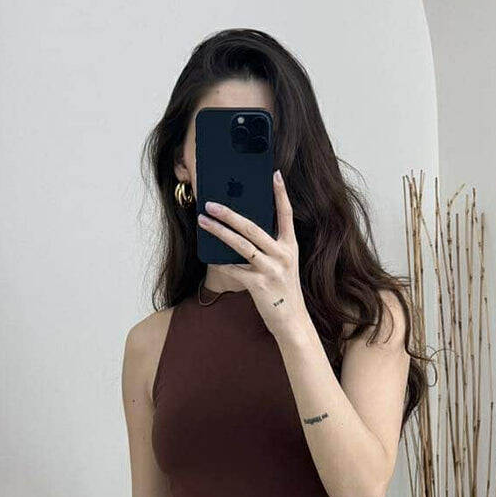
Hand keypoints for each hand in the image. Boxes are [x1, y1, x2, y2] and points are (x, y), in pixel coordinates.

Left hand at [196, 170, 308, 339]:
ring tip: (203, 221)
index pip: (286, 215)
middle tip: (211, 204)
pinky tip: (211, 258)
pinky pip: (235, 269)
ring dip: (219, 232)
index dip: (281, 194)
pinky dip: (222, 263)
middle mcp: (283, 255)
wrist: (292, 322)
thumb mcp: (282, 266)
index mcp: (290, 247)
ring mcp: (272, 270)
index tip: (275, 174)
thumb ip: (267, 249)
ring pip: (241, 245)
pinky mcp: (259, 285)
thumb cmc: (282, 292)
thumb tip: (239, 233)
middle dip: (230, 213)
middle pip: (253, 227)